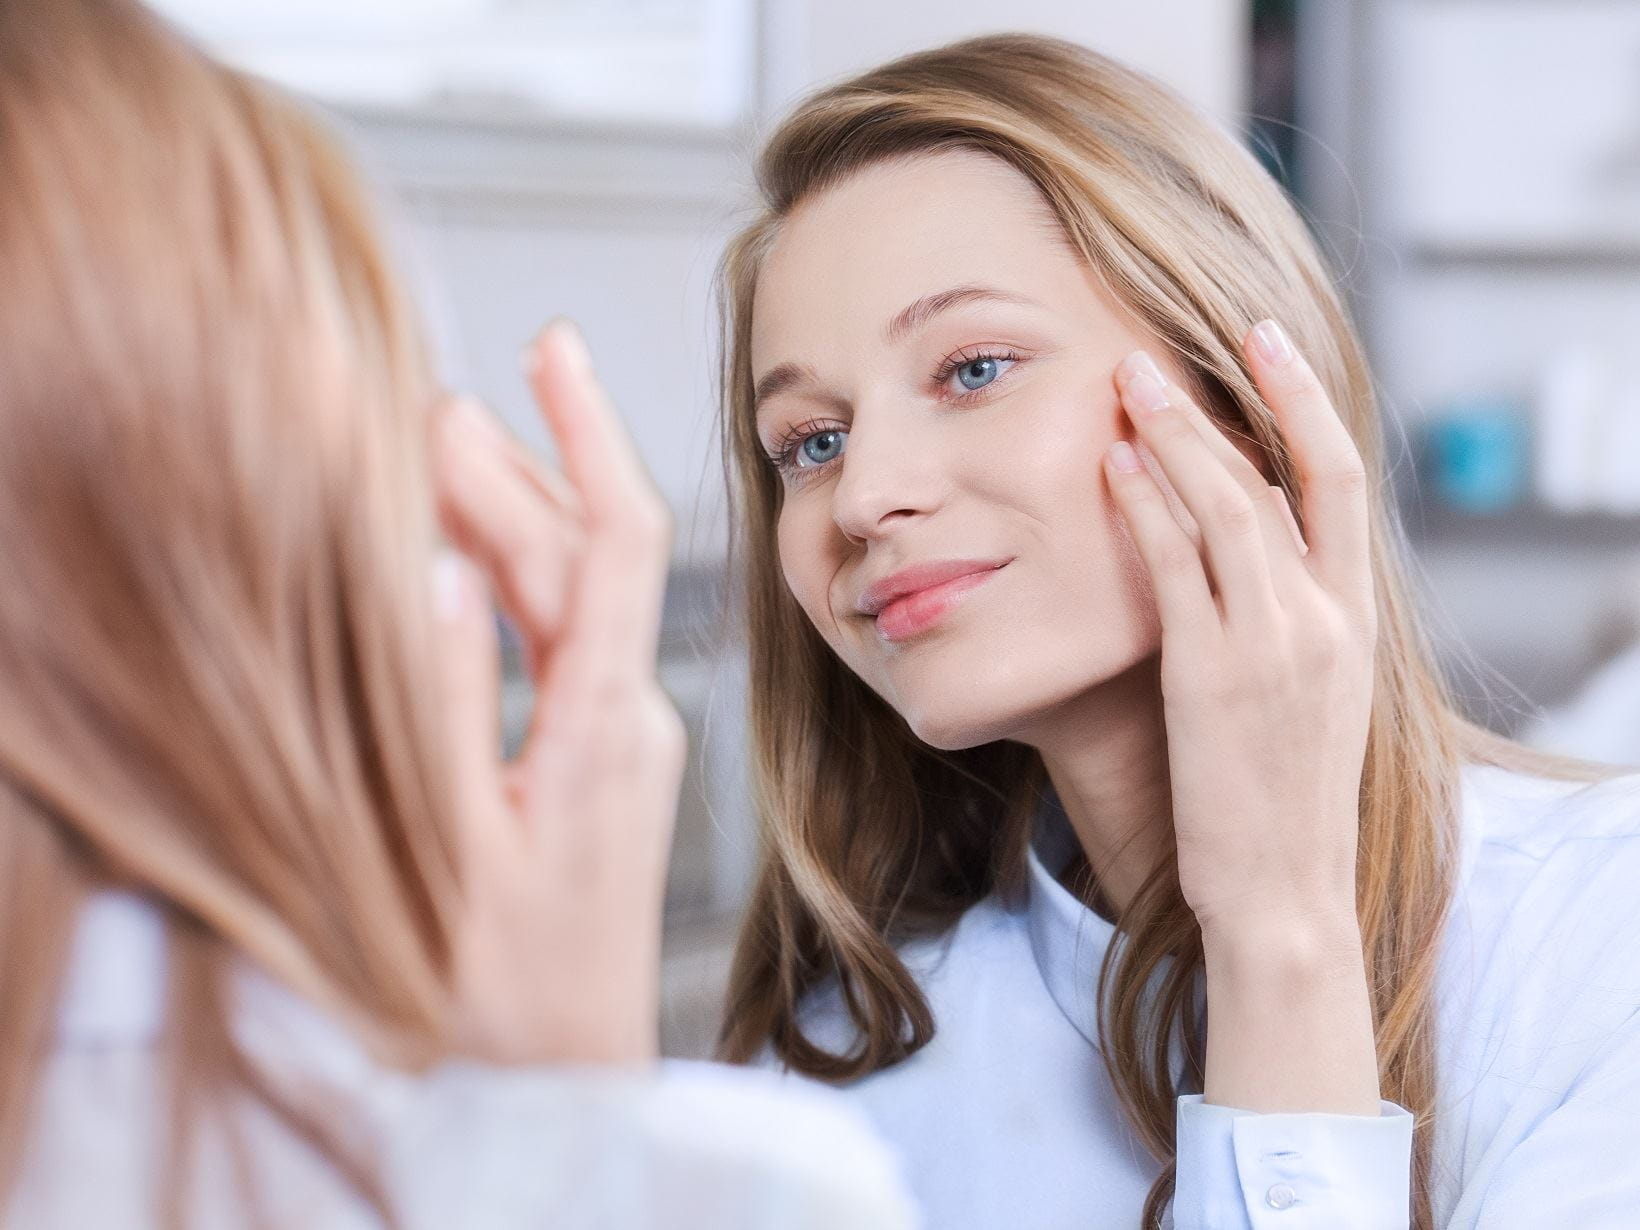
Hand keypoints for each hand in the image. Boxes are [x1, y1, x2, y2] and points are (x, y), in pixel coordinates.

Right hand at [430, 320, 684, 1065]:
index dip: (587, 432)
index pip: (619, 542)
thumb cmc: (503, 989)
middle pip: (582, 556)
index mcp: (603, 727)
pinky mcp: (600, 759)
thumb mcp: (452, 848)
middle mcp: (629, 717)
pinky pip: (561, 643)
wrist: (566, 1077)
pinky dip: (509, 586)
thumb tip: (436, 569)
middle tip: (436, 400)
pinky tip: (463, 556)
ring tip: (440, 449)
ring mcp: (620, 736)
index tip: (555, 346)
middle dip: (517, 465)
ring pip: (570, 595)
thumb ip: (445, 704)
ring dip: (508, 520)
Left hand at [1103, 319, 1376, 940]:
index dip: (1302, 401)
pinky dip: (1146, 509)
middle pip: (1282, 475)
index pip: (1341, 480)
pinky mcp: (1212, 676)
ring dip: (1176, 436)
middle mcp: (1325, 619)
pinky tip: (1116, 465)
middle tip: (1174, 343)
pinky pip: (1176, 570)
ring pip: (1227, 507)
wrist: (1286, 890)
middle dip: (1232, 397)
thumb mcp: (1310, 692)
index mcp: (1355, 618)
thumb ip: (1287, 613)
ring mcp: (1273, 644)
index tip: (1263, 342)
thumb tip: (1241, 538)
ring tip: (1127, 382)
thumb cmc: (1282, 795)